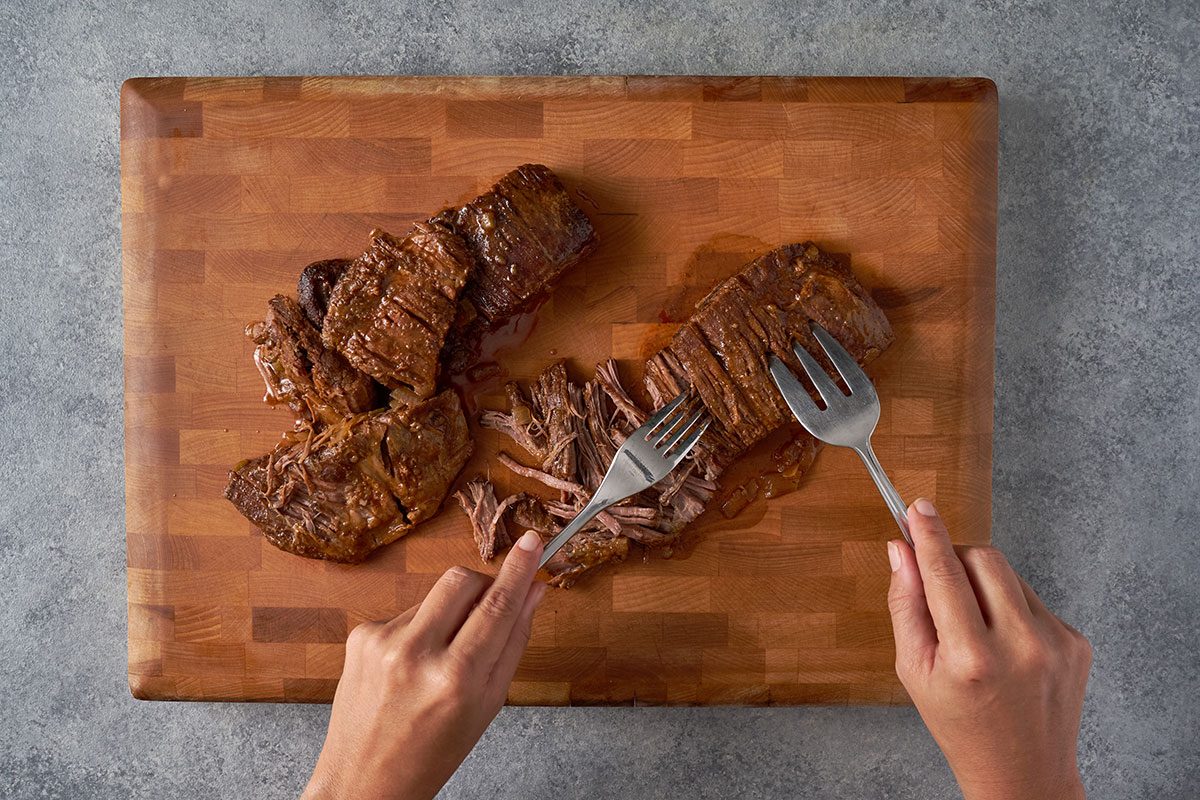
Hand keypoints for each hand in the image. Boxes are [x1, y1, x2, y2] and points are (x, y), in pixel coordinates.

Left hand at [302, 531, 547, 799]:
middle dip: (482, 585)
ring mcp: (382, 642)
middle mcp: (416, 654)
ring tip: (441, 659)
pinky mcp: (361, 637)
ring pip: (434, 596)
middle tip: (490, 609)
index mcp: (455, 679)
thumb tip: (535, 592)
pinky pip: (406, 613)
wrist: (365, 782)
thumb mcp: (487, 705)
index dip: (519, 569)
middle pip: (461, 580)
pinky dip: (420, 630)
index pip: (497, 606)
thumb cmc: (434, 751)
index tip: (533, 541)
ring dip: (449, 614)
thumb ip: (513, 643)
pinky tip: (412, 666)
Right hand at [887, 499, 1091, 799]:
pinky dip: (1011, 609)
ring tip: (976, 630)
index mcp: (971, 658)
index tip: (918, 508)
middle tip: (942, 582)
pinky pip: (1033, 599)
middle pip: (984, 559)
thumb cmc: (960, 725)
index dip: (929, 535)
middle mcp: (1020, 646)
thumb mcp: (913, 671)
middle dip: (957, 558)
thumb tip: (900, 551)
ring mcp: (1055, 643)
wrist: (1024, 773)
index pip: (944, 574)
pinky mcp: (1076, 642)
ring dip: (985, 586)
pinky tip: (1005, 646)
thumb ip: (905, 606)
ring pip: (1009, 575)